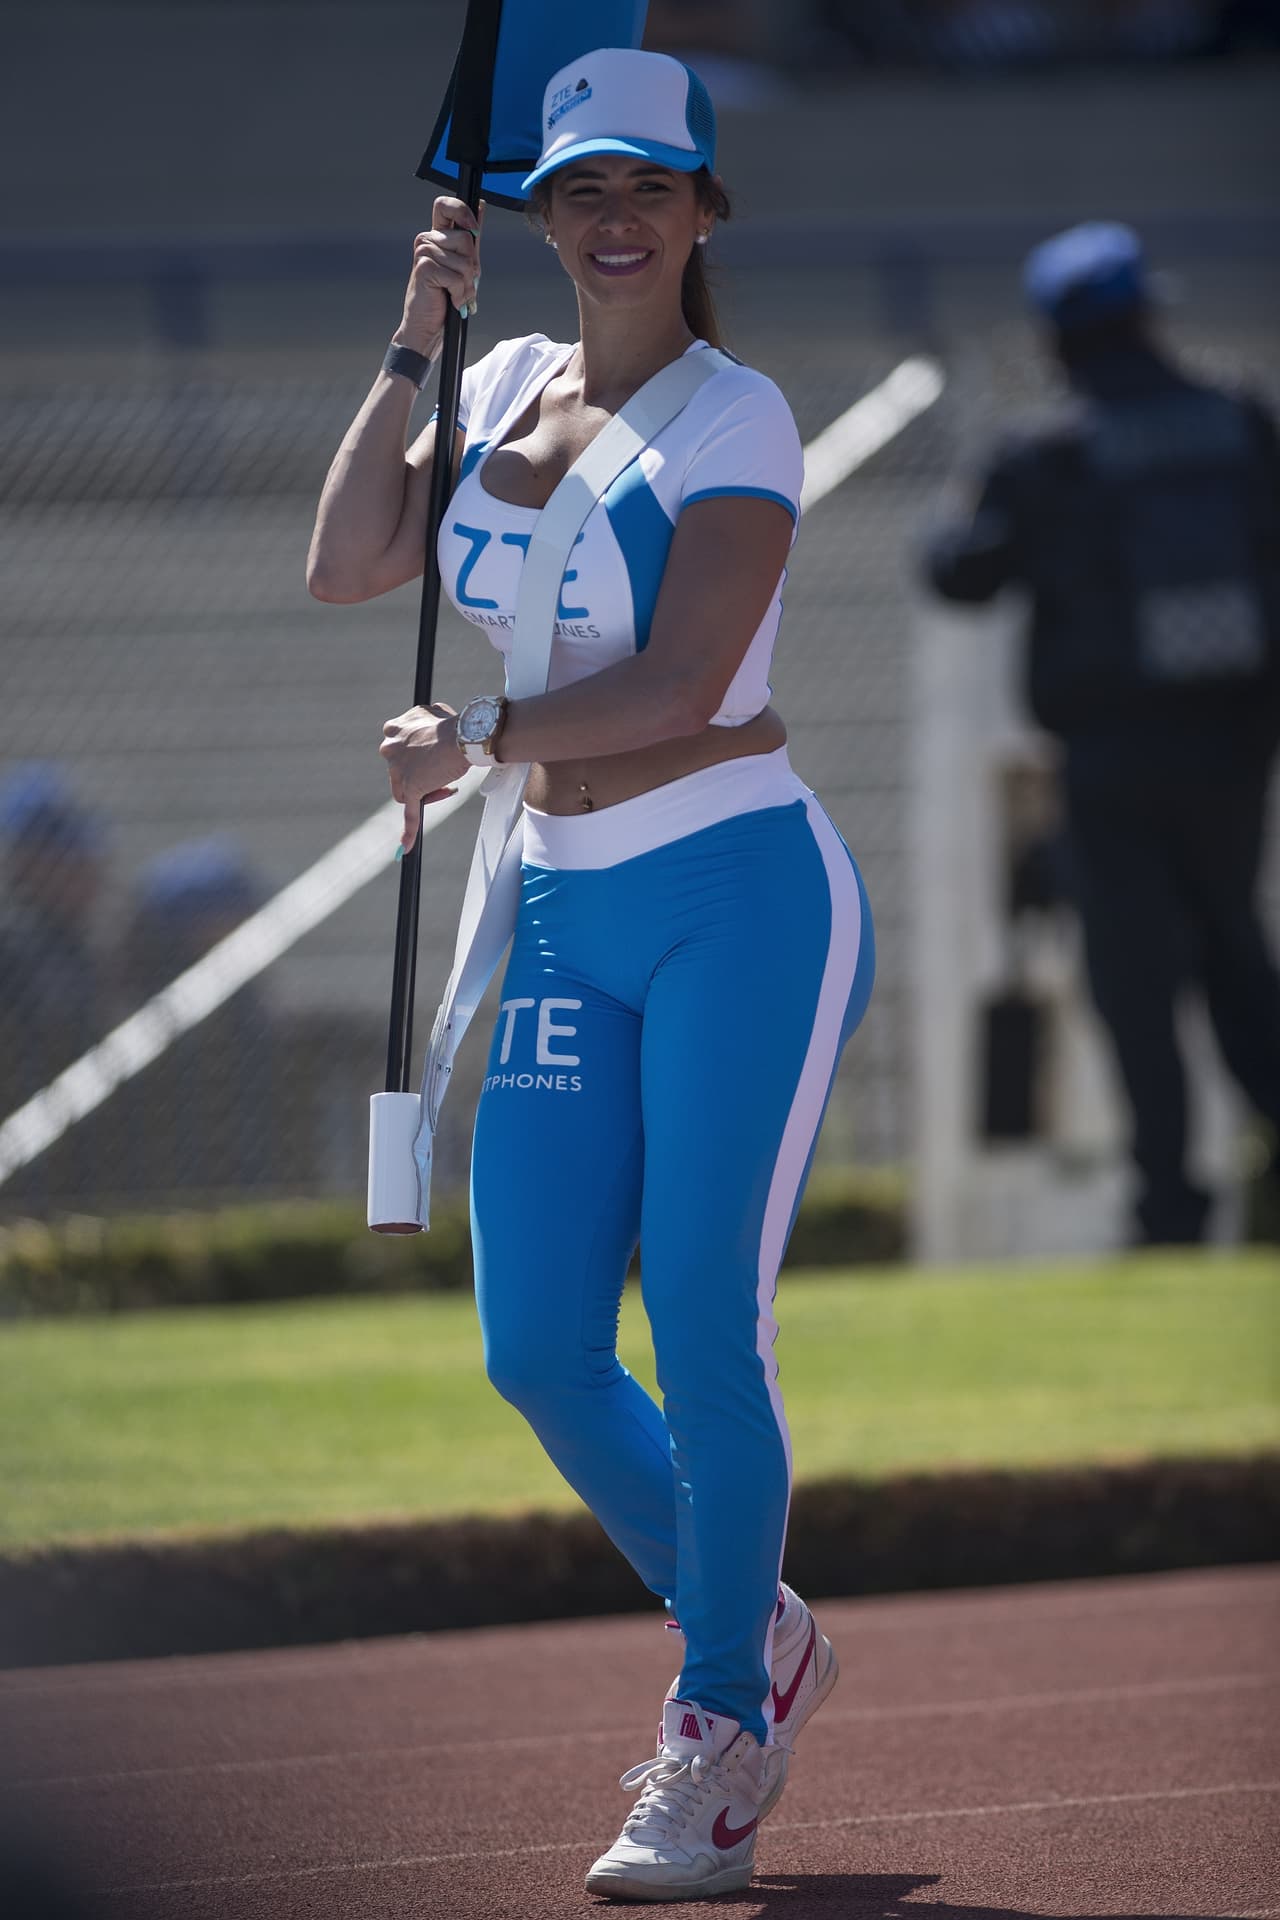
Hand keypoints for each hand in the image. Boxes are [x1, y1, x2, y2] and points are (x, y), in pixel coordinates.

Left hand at [379, 703, 467, 849]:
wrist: (464, 735)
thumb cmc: (455, 724)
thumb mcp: (435, 714)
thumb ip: (427, 723)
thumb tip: (437, 720)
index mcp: (393, 729)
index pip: (399, 751)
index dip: (417, 757)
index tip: (434, 756)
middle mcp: (390, 748)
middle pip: (401, 772)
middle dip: (422, 774)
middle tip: (442, 771)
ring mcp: (398, 771)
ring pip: (405, 791)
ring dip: (426, 791)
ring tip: (447, 784)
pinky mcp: (410, 789)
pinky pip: (409, 814)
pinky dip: (408, 831)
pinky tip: (406, 847)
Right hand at [395, 196, 483, 354]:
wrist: (428, 328)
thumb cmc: (446, 298)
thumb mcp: (464, 264)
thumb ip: (471, 237)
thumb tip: (480, 204)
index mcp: (436, 236)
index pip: (445, 205)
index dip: (462, 212)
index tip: (474, 230)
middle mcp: (427, 240)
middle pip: (467, 239)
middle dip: (472, 266)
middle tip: (463, 283)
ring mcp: (423, 252)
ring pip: (465, 261)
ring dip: (467, 285)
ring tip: (456, 295)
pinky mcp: (424, 268)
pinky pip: (457, 277)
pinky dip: (460, 294)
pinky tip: (452, 301)